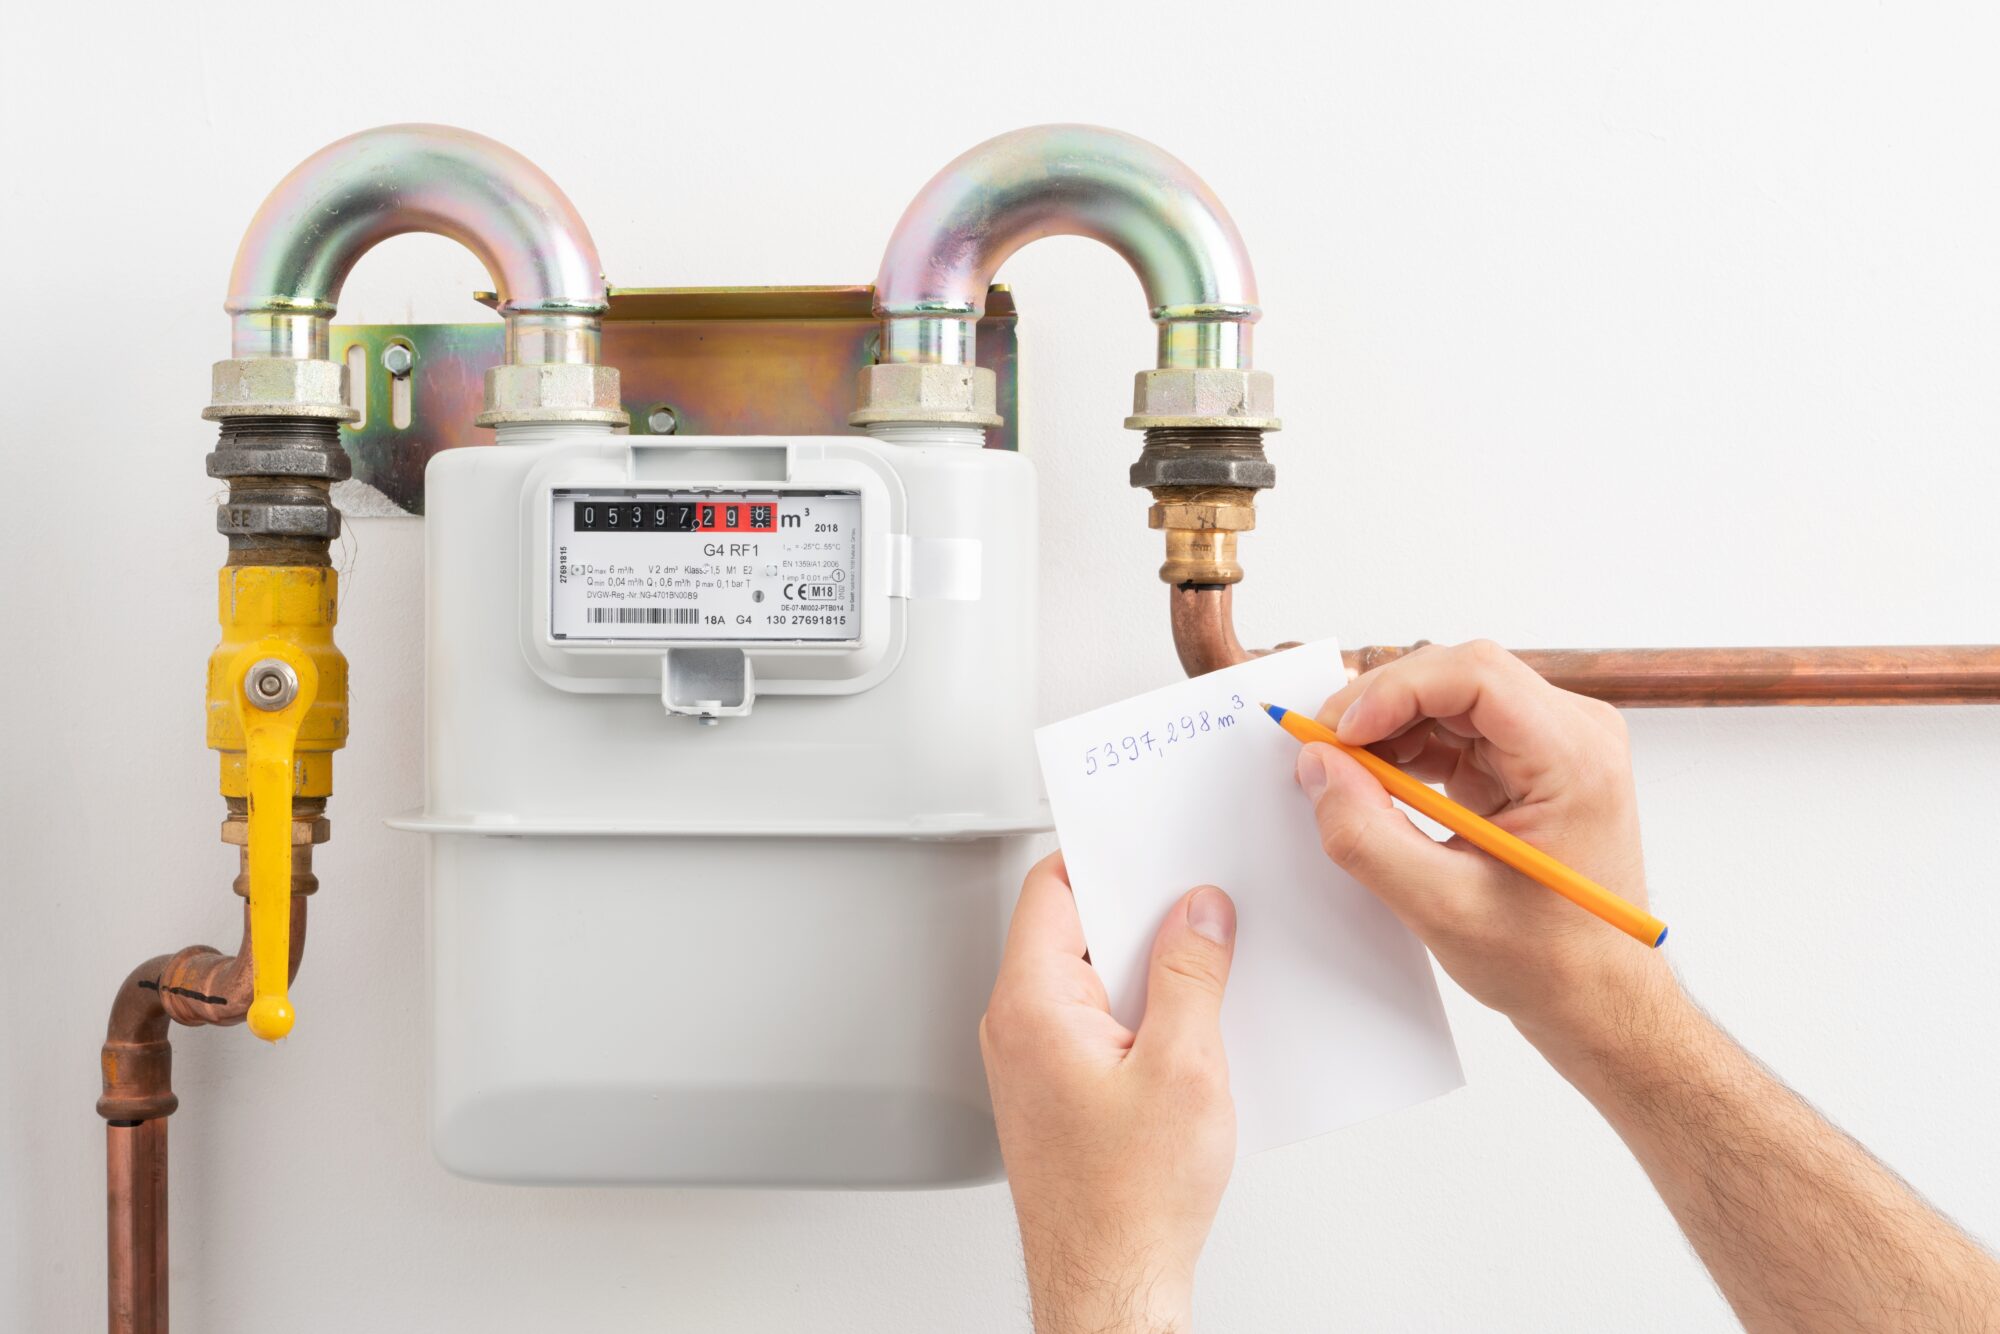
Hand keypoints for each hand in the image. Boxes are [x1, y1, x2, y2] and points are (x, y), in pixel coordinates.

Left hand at [980, 852, 1237, 1333]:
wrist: (1112, 1287)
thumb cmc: (1128, 1206)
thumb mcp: (1185, 1068)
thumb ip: (1192, 974)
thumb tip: (1199, 910)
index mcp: (1032, 1005)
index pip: (1053, 888)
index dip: (1107, 855)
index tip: (1152, 839)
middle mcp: (1019, 1028)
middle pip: (1074, 929)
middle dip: (1140, 910)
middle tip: (1199, 898)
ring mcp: (1035, 1062)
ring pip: (1092, 978)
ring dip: (1149, 967)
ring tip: (1209, 967)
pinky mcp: (1059, 1091)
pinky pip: (1100, 1022)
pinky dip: (1144, 1010)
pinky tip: (1194, 1026)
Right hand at [1295, 640, 1674, 1059]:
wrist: (1599, 999)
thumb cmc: (1551, 964)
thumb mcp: (1443, 908)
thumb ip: (1368, 836)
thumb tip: (1317, 766)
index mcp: (1576, 759)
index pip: (1476, 675)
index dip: (1395, 690)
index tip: (1339, 732)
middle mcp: (1574, 734)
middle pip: (1459, 675)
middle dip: (1382, 705)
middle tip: (1324, 749)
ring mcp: (1553, 743)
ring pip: (1451, 695)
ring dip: (1390, 726)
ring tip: (1348, 776)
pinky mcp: (1529, 761)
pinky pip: (1457, 725)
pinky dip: (1408, 747)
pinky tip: (1379, 785)